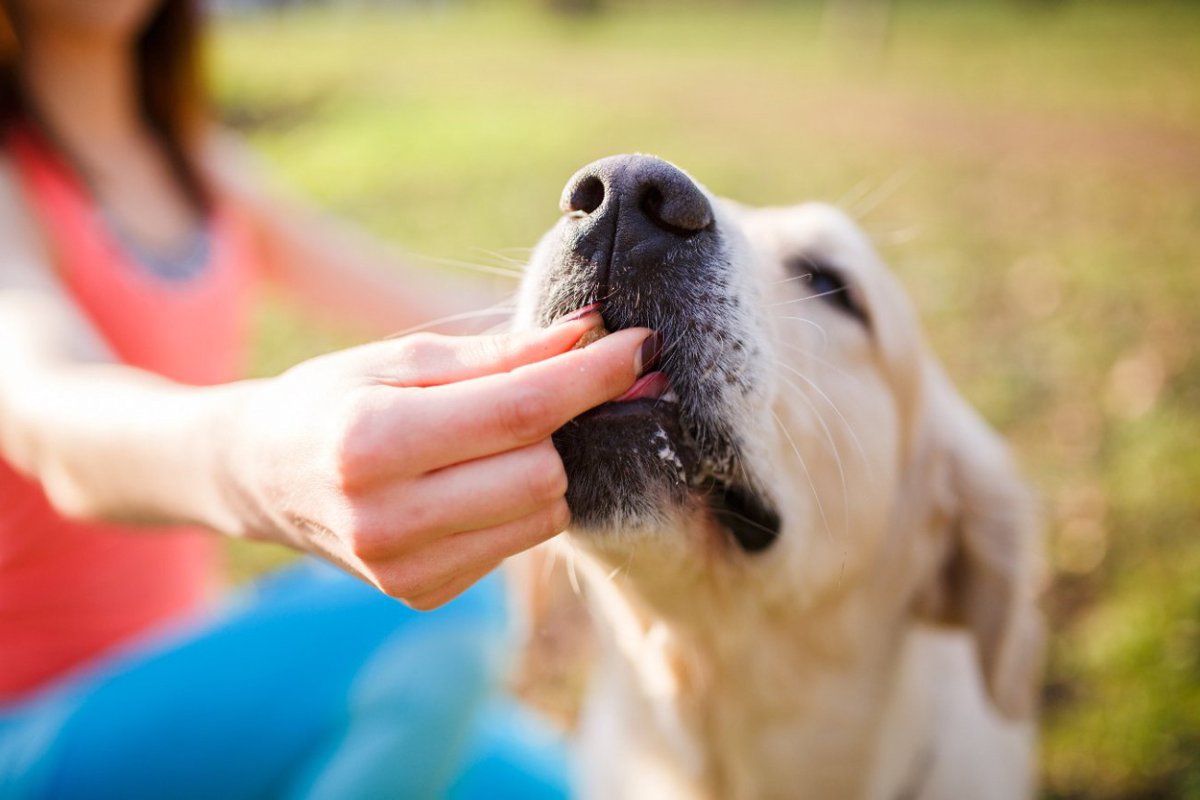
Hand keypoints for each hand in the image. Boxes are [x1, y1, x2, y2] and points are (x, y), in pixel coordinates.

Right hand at [217, 309, 650, 608]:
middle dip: (560, 424)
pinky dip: (517, 502)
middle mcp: (387, 519)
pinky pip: (519, 541)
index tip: (639, 345)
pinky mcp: (423, 594)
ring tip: (496, 438)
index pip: (520, 411)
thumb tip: (590, 333)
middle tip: (546, 390)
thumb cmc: (333, 398)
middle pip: (544, 470)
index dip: (591, 377)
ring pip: (545, 512)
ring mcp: (404, 569)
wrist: (260, 475)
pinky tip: (475, 481)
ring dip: (543, 465)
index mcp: (372, 441)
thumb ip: (501, 353)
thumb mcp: (403, 357)